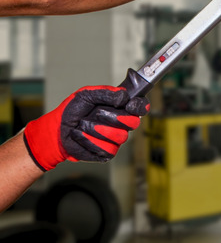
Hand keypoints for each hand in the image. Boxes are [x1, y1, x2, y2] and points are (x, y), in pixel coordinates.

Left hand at [23, 86, 149, 170]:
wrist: (56, 130)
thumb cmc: (71, 111)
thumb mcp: (86, 94)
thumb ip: (105, 92)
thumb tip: (123, 96)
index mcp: (120, 107)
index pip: (140, 106)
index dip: (139, 106)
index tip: (130, 105)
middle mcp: (121, 123)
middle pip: (133, 122)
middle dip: (115, 117)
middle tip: (98, 113)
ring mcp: (115, 139)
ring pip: (120, 136)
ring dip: (97, 129)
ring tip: (83, 125)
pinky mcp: (106, 153)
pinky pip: (108, 149)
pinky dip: (91, 141)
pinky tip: (82, 136)